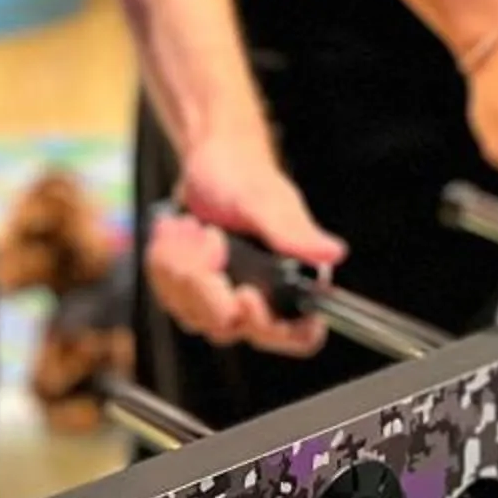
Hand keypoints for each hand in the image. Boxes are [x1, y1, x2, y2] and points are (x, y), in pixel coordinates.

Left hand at [151, 134, 342, 355]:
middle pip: (229, 327)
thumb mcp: (266, 201)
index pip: (300, 336)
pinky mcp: (192, 294)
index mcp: (295, 281)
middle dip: (206, 280)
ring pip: (192, 314)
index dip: (273, 330)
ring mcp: (224, 301)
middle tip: (209, 236)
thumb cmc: (243, 174)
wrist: (209, 160)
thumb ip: (293, 233)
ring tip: (192, 226)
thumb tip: (332, 253)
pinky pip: (168, 297)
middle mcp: (264, 299)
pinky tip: (177, 233)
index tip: (245, 295)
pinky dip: (165, 261)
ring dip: (182, 264)